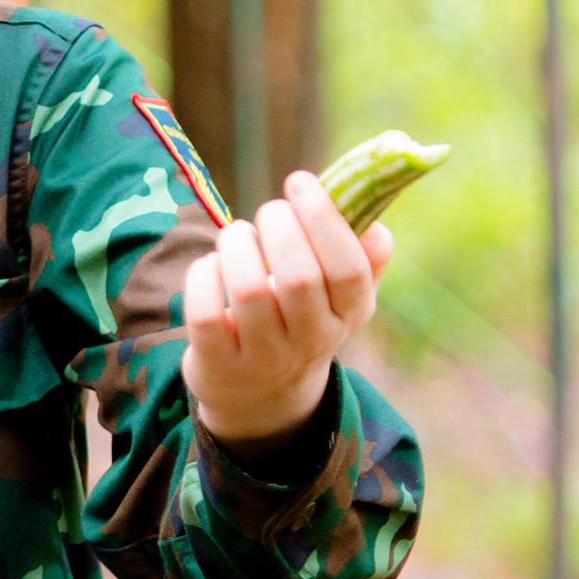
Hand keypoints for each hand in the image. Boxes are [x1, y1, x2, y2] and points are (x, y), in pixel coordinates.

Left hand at [182, 170, 391, 457]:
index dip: (324, 219)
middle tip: (270, 211)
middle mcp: (310, 342)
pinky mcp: (218, 364)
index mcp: (348, 315)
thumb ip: (365, 258)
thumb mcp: (344, 298)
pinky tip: (212, 266)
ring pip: (249, 291)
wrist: (261, 395)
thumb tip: (375, 226)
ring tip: (238, 236)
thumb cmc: (304, 321)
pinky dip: (204, 275)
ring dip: (238, 244)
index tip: (300, 182)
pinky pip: (206, 314)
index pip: (349, 270)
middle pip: (299, 278)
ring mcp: (263, 358)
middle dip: (278, 227)